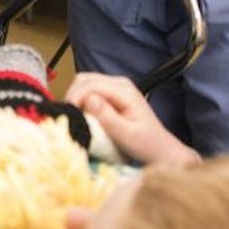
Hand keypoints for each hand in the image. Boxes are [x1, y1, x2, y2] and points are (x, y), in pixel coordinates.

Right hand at [64, 73, 200, 166]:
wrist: (160, 149)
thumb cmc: (146, 145)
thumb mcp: (127, 135)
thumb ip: (108, 117)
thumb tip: (88, 99)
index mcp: (124, 90)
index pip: (90, 84)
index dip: (75, 97)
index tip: (69, 115)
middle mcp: (120, 83)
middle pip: (85, 79)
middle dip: (73, 95)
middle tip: (69, 116)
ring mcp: (116, 87)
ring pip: (84, 82)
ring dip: (75, 97)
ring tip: (75, 116)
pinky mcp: (111, 93)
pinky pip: (89, 90)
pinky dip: (81, 100)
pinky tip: (82, 114)